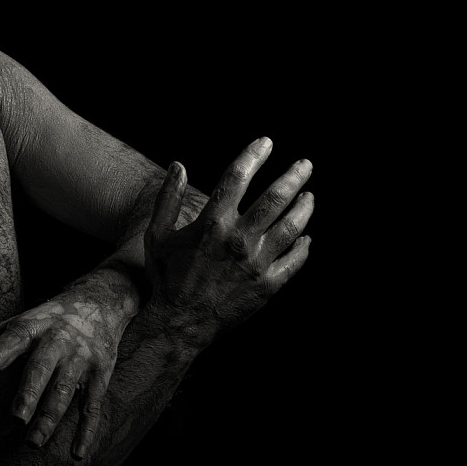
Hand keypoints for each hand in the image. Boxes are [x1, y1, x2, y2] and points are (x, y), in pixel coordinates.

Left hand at [0, 274, 136, 459]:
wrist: (99, 301)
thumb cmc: (42, 322)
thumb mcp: (8, 328)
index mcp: (24, 329)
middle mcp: (53, 340)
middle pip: (38, 369)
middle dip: (27, 394)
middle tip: (14, 420)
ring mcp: (79, 357)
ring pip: (65, 390)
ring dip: (50, 418)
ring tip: (32, 444)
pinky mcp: (100, 372)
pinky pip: (93, 405)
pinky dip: (87, 431)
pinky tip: (76, 454)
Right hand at [145, 137, 312, 339]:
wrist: (179, 323)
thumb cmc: (166, 277)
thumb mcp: (156, 235)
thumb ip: (167, 199)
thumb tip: (179, 165)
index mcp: (213, 223)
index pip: (238, 177)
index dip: (253, 155)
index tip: (266, 142)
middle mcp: (239, 239)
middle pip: (275, 198)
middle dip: (293, 176)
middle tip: (306, 164)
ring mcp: (257, 263)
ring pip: (291, 227)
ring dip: (304, 207)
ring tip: (310, 196)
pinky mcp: (268, 286)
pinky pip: (295, 261)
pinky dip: (304, 247)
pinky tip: (307, 238)